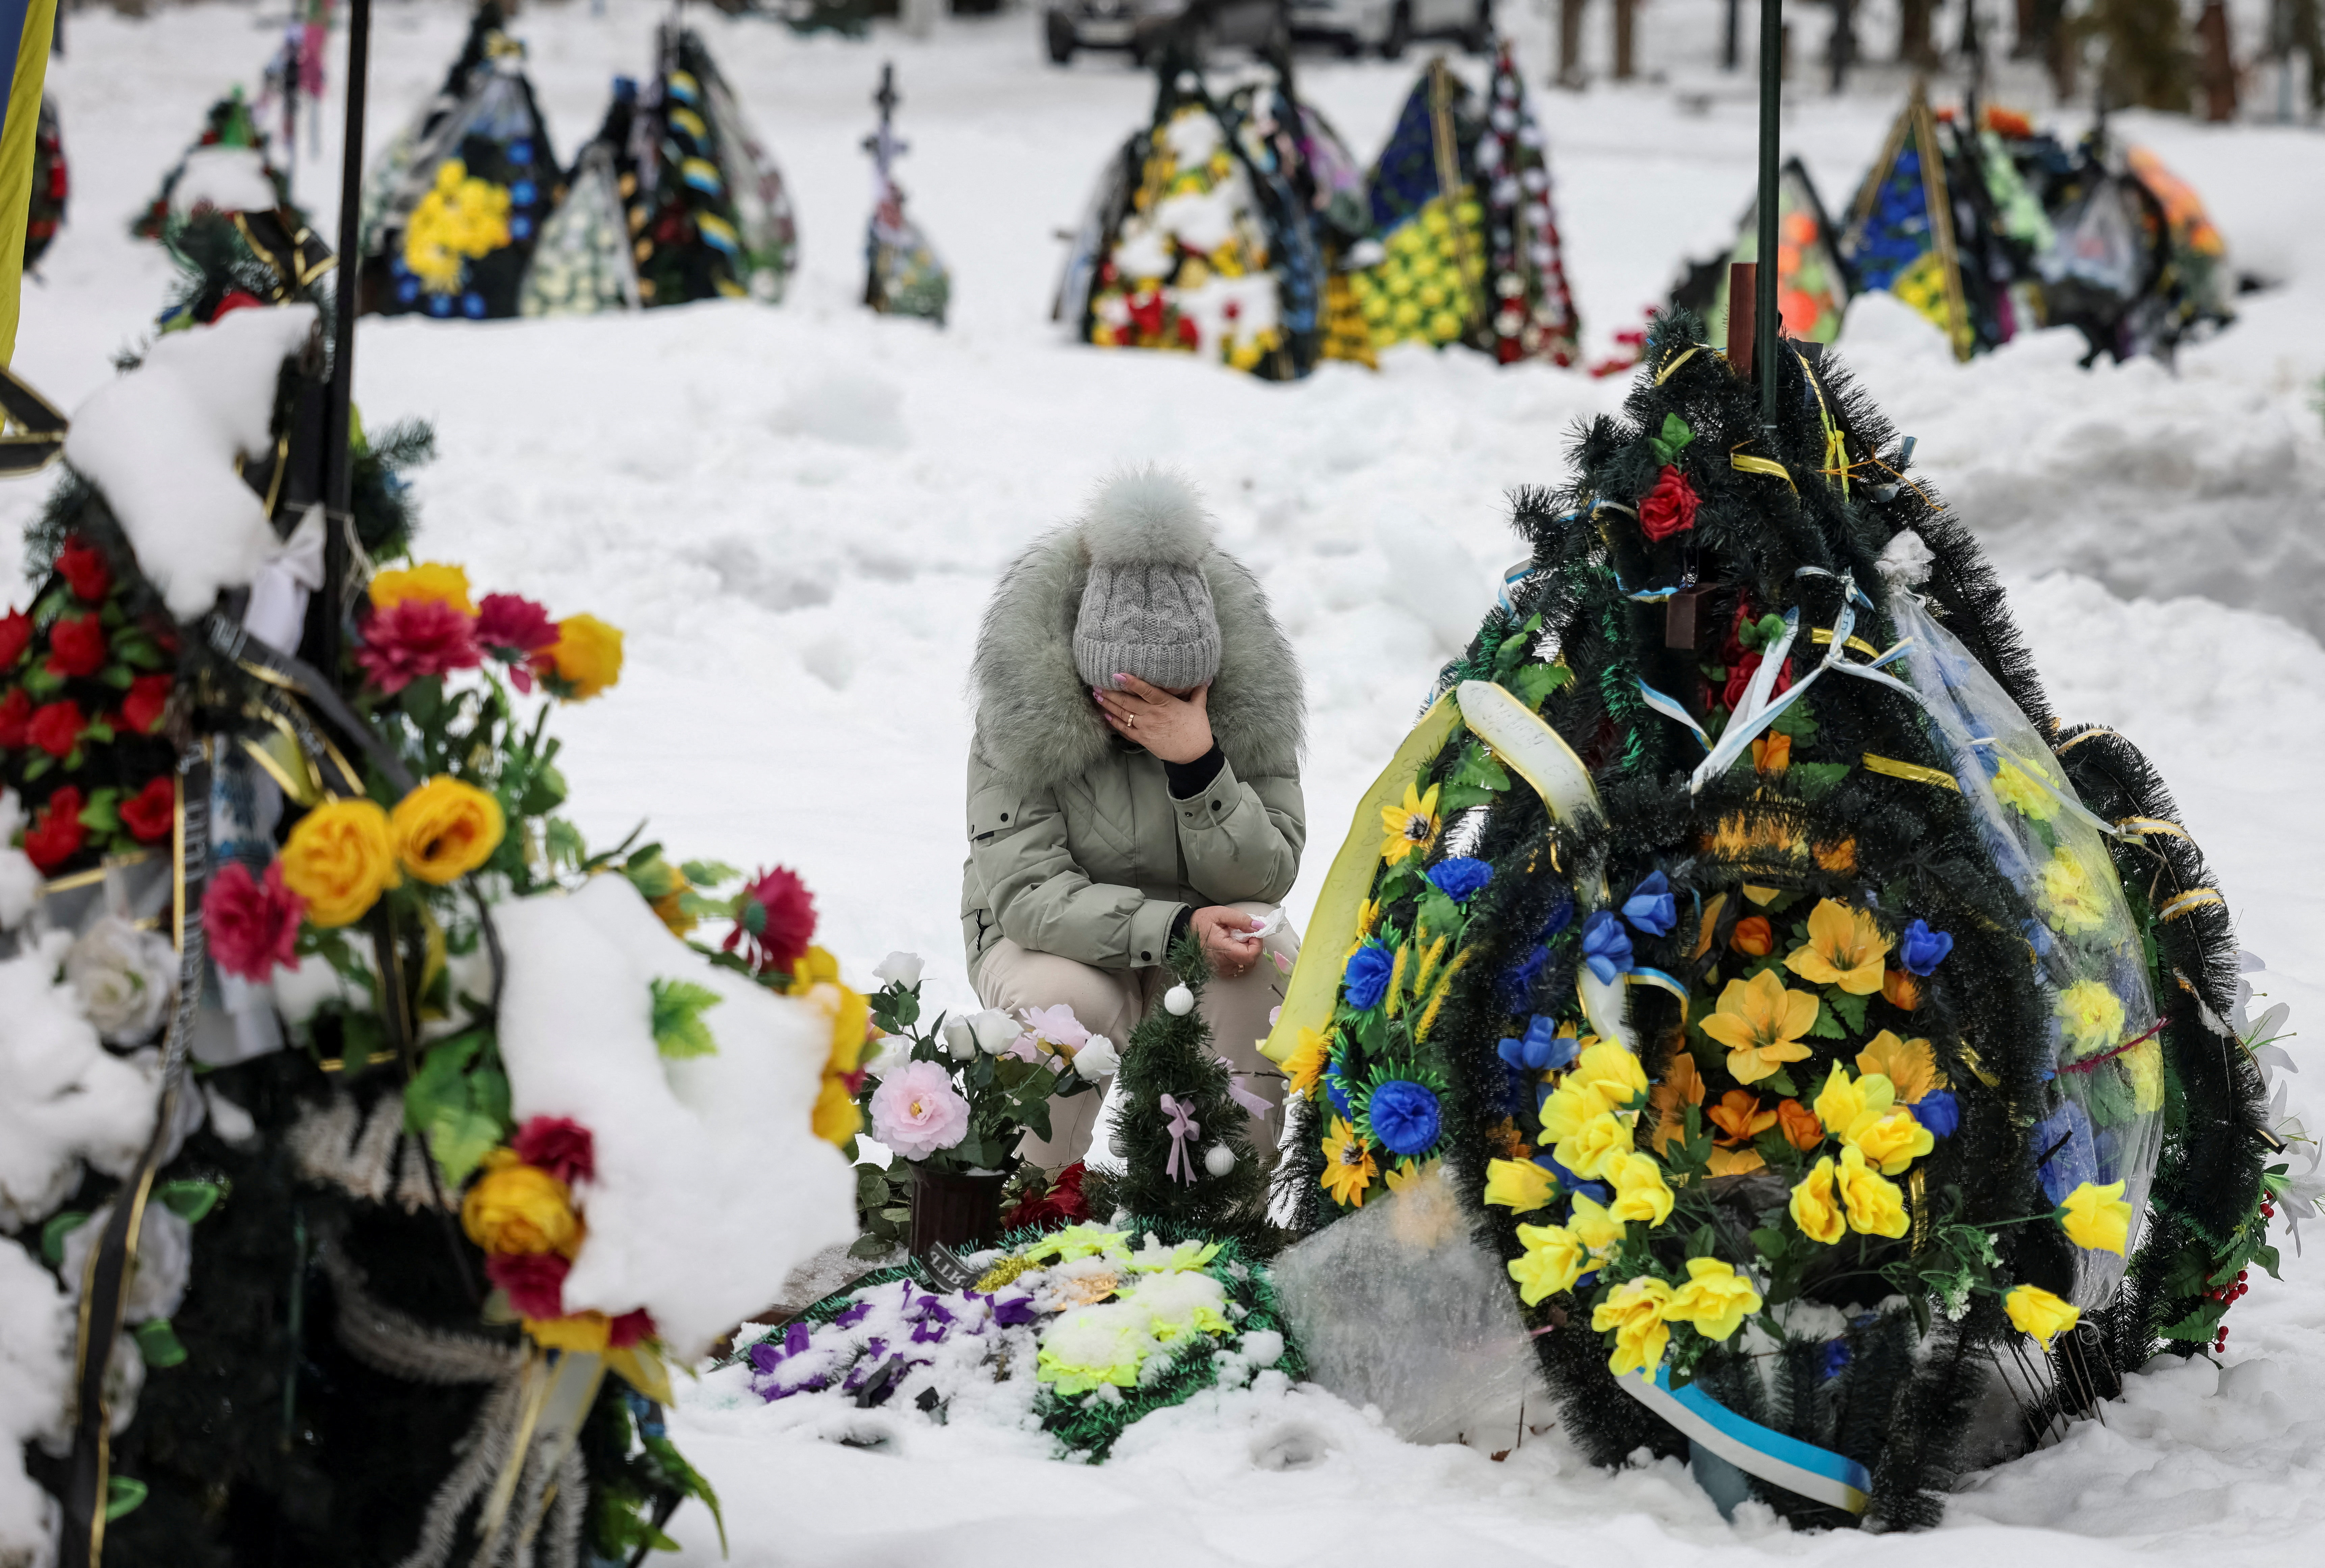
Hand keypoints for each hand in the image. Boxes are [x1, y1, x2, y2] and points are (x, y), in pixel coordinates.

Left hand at [1094, 674, 1213, 764]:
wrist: (1193, 755)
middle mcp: (1152, 714)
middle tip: (1096, 684)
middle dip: (1110, 693)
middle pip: (1127, 701)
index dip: (1131, 682)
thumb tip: (1206, 677)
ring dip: (1108, 705)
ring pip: (1123, 714)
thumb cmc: (1196, 729)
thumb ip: (1198, 691)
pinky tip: (1105, 715)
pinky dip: (1113, 722)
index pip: (1145, 690)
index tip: (1117, 674)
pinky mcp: (1142, 738)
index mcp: (1165, 703)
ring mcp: (1145, 727)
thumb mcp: (1198, 707)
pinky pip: (1124, 729)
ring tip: (1096, 696)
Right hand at [1191, 906, 1263, 978]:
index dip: (1257, 944)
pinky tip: (1234, 949)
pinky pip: (1239, 968)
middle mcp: (1222, 964)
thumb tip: (1258, 927)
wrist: (1185, 931)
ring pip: (1247, 966)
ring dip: (1248, 953)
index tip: (1253, 934)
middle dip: (1253, 946)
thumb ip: (1241, 919)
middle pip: (1251, 961)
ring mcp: (1221, 970)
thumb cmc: (1202, 921)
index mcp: (1222, 949)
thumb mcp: (1221, 913)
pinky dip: (1241, 959)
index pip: (1250, 955)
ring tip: (1237, 941)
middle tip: (1244, 934)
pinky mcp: (1220, 972)